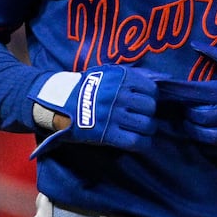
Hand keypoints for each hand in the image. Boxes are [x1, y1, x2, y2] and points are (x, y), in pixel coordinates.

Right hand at [29, 65, 158, 154]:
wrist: (61, 103)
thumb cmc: (87, 86)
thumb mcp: (108, 72)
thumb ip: (130, 75)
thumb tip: (156, 78)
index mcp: (121, 78)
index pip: (151, 89)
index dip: (152, 97)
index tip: (146, 101)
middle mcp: (119, 95)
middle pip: (150, 107)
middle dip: (149, 113)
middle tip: (143, 116)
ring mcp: (114, 115)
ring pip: (147, 124)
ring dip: (148, 129)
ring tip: (143, 129)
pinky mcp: (108, 134)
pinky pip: (136, 141)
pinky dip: (143, 143)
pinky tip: (141, 141)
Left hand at [159, 44, 216, 157]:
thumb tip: (195, 44)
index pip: (193, 93)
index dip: (173, 92)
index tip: (158, 89)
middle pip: (198, 118)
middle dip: (186, 114)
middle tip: (181, 108)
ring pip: (209, 137)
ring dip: (196, 131)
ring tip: (193, 123)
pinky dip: (212, 146)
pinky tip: (207, 139)